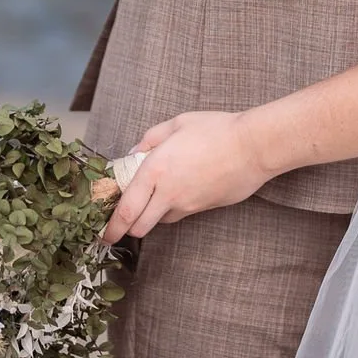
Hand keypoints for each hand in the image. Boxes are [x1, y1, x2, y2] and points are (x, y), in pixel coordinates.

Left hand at [98, 111, 270, 243]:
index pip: (125, 210)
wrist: (254, 146)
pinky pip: (180, 214)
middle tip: (122, 221)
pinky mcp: (203, 208)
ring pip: (160, 221)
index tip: (103, 234)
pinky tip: (182, 188)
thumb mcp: (178, 123)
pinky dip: (173, 207)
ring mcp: (187, 204)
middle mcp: (168, 192)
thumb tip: (134, 153)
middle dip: (127, 228)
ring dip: (152, 215)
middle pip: (139, 226)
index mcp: (155, 169)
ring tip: (157, 194)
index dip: (111, 227)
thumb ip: (149, 138)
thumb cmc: (216, 130)